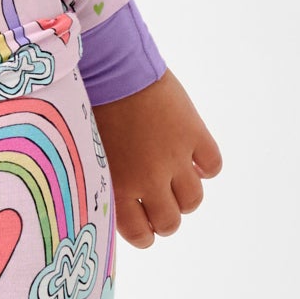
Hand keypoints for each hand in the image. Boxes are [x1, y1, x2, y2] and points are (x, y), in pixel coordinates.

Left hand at [90, 69, 222, 248]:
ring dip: (186, 194)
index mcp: (116, 185)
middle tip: (159, 202)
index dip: (145, 234)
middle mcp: (149, 179)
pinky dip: (206, 166)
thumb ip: (103, 178)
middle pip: (171, 222)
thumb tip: (113, 200)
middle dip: (166, 217)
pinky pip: (213, 165)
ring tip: (174, 178)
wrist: (109, 63)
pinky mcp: (193, 133)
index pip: (141, 235)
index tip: (144, 225)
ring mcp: (175, 157)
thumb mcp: (86, 150)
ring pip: (194, 199)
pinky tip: (192, 155)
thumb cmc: (87, 104)